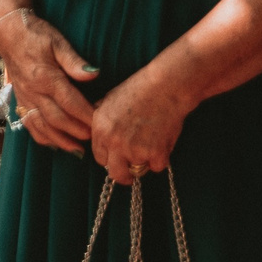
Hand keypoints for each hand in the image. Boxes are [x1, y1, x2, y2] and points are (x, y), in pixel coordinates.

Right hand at [0, 6, 98, 151]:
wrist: (8, 34)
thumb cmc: (36, 35)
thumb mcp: (58, 43)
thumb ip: (75, 61)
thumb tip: (94, 74)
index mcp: (45, 77)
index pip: (70, 102)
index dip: (86, 115)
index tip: (101, 124)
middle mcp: (33, 91)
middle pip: (56, 118)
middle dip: (76, 132)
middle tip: (95, 140)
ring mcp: (25, 97)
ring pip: (41, 125)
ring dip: (59, 140)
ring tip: (77, 151)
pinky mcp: (20, 100)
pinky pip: (29, 123)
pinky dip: (41, 136)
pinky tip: (54, 143)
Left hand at [87, 67, 190, 183]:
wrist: (165, 87)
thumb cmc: (138, 90)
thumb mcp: (107, 102)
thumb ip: (100, 121)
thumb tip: (96, 133)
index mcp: (99, 130)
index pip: (100, 158)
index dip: (110, 158)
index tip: (117, 157)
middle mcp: (114, 142)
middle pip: (116, 174)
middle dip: (123, 174)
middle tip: (130, 172)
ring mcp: (135, 150)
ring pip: (138, 169)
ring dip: (144, 161)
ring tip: (150, 143)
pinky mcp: (156, 153)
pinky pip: (157, 167)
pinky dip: (161, 159)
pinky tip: (162, 143)